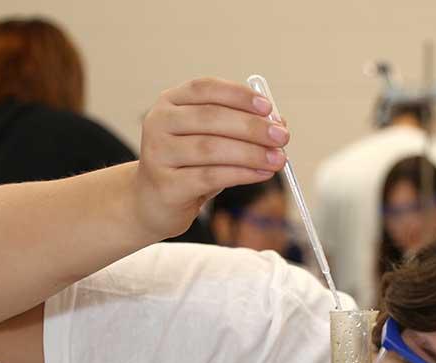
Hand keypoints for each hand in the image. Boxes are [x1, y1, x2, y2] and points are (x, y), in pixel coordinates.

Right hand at [135, 77, 290, 238]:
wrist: (153, 201)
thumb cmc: (188, 165)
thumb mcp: (212, 139)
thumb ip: (240, 127)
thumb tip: (279, 123)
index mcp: (171, 102)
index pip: (206, 89)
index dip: (239, 95)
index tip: (268, 107)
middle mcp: (160, 123)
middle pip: (211, 118)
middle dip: (252, 127)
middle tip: (282, 137)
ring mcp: (158, 153)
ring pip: (211, 148)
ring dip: (251, 153)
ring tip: (278, 159)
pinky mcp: (166, 185)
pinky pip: (210, 176)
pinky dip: (242, 174)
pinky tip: (262, 174)